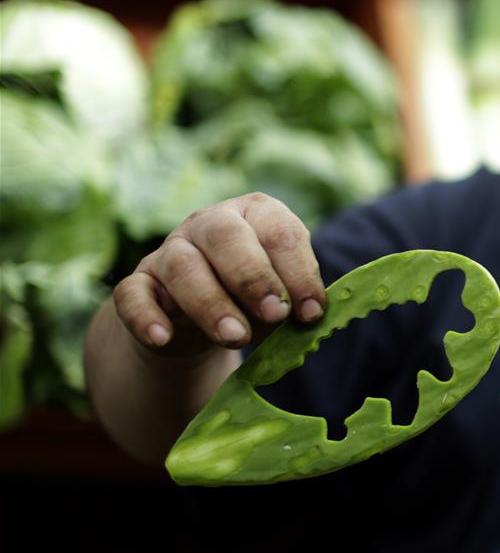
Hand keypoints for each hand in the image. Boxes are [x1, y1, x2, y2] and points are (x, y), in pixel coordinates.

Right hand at [113, 192, 326, 355]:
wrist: (197, 321)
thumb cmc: (252, 299)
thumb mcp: (278, 296)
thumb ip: (292, 301)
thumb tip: (310, 316)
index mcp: (255, 214)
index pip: (279, 231)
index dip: (299, 272)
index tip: (311, 312)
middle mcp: (209, 223)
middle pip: (226, 237)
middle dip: (254, 278)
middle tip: (275, 315)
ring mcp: (170, 250)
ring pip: (183, 266)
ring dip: (211, 304)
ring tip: (237, 339)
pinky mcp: (139, 282)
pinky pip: (133, 294)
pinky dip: (146, 317)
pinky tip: (164, 338)